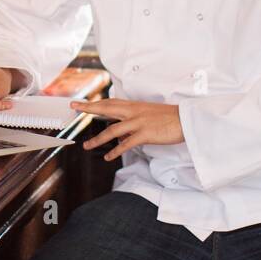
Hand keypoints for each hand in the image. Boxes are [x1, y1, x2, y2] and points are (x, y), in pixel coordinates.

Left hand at [69, 99, 183, 160]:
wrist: (186, 119)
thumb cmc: (170, 118)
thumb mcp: (150, 114)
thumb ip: (135, 119)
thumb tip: (124, 130)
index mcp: (135, 105)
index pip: (111, 102)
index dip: (95, 103)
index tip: (82, 102)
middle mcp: (134, 111)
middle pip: (107, 108)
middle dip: (89, 108)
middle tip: (74, 107)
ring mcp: (139, 122)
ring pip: (112, 130)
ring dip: (97, 139)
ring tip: (87, 146)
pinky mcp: (145, 134)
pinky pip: (126, 144)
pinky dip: (115, 151)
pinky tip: (108, 157)